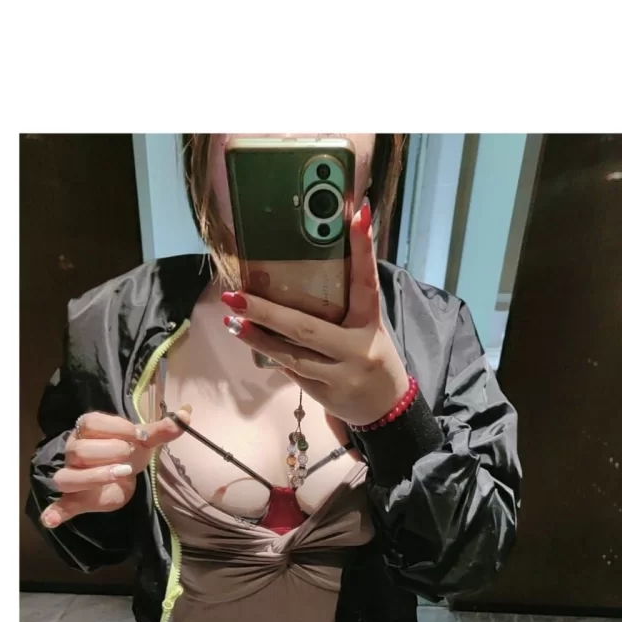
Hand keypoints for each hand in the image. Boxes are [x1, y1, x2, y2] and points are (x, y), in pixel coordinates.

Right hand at [40, 407, 191, 527]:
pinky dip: (54, 513)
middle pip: (80, 450)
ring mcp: (73, 476)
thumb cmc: (127, 451)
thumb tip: (187, 413)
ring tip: (120, 475)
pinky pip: (59, 506)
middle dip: (108, 452)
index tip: (139, 434)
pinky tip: (51, 520)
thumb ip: (162, 429)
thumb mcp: (144, 441)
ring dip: (92, 477)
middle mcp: (74, 451)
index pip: (90, 422)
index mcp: (88, 431)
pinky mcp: (74, 500)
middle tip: (131, 458)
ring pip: (68, 476)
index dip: (115, 427)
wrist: (121, 475)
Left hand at [221, 199, 411, 426]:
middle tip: (235, 295)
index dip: (363, 248)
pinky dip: (272, 355)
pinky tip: (250, 340)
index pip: (366, 281)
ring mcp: (341, 374)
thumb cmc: (371, 356)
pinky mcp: (326, 394)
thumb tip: (305, 268)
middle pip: (307, 328)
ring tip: (232, 321)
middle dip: (268, 312)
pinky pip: (293, 372)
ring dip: (259, 338)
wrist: (388, 408)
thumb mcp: (367, 327)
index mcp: (370, 322)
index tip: (357, 213)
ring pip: (293, 355)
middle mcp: (357, 347)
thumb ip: (345, 304)